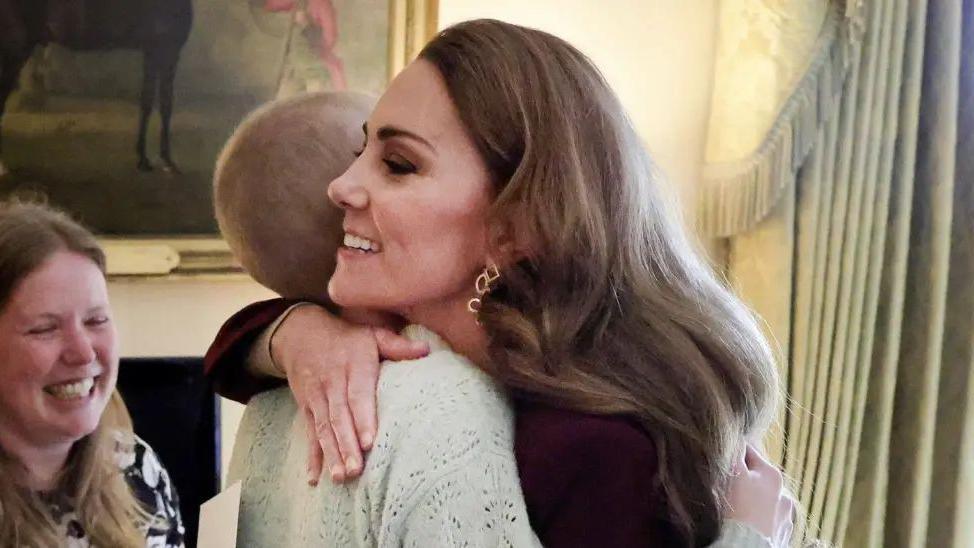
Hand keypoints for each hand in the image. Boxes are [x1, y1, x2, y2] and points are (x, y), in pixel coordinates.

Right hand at [270, 304, 428, 485]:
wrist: (301, 334)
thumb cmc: (347, 338)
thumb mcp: (371, 335)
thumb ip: (397, 346)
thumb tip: (427, 350)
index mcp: (353, 364)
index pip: (357, 394)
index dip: (362, 418)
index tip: (369, 442)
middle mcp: (332, 382)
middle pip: (339, 416)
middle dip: (347, 445)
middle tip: (356, 470)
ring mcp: (317, 396)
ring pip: (323, 428)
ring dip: (332, 454)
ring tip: (340, 477)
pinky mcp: (306, 408)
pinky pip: (309, 434)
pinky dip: (311, 456)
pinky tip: (313, 478)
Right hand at [725, 444, 794, 547]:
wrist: (746, 546)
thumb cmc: (738, 508)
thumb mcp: (733, 473)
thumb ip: (735, 451)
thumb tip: (736, 436)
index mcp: (773, 473)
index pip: (749, 451)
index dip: (733, 455)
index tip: (721, 462)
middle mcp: (784, 492)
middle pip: (758, 477)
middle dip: (744, 480)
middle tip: (728, 488)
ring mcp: (785, 515)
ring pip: (764, 499)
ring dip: (753, 500)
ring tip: (738, 508)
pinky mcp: (783, 534)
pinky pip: (768, 519)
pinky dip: (759, 518)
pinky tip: (746, 522)